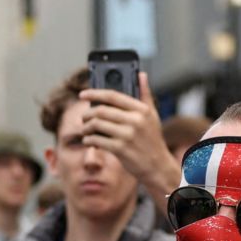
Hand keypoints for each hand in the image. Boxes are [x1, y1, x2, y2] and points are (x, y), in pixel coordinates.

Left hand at [79, 70, 181, 201]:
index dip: (95, 93)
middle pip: (101, 111)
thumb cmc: (152, 139)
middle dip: (88, 114)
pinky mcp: (120, 149)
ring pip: (96, 125)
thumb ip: (145, 94)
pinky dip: (89, 140)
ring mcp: (127, 135)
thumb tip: (141, 74)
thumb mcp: (152, 115)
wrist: (157, 166)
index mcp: (141, 110)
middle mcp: (135, 121)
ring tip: (85, 129)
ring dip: (86, 127)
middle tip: (84, 117)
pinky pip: (97, 140)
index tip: (82, 94)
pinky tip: (89, 140)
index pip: (113, 96)